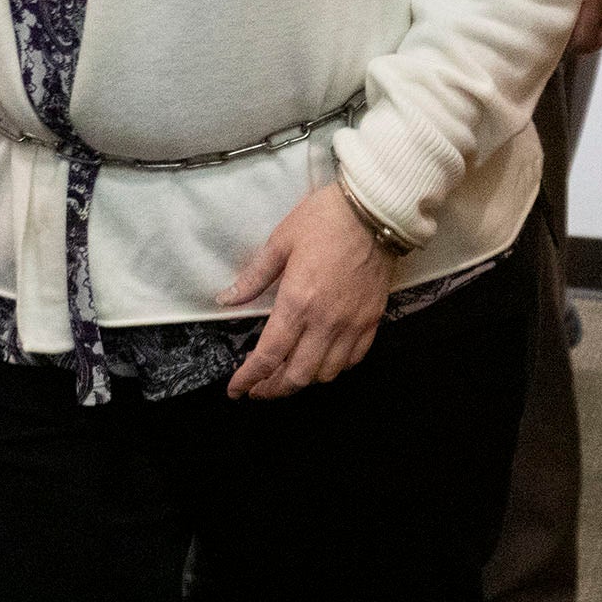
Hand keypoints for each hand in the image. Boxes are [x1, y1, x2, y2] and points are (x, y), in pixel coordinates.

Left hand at [218, 185, 392, 399]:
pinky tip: (323, 359)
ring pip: (326, 373)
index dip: (249, 379)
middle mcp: (325, 321)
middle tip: (259, 389)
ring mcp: (352, 323)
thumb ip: (253, 277)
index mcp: (297, 301)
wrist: (376, 210)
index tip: (235, 390)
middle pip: (297, 375)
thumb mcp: (281, 241)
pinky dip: (335, 367)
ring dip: (304, 380)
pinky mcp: (372, 319)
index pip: (269, 356)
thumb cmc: (325, 219)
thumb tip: (226, 300)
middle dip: (273, 389)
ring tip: (288, 373)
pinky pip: (353, 359)